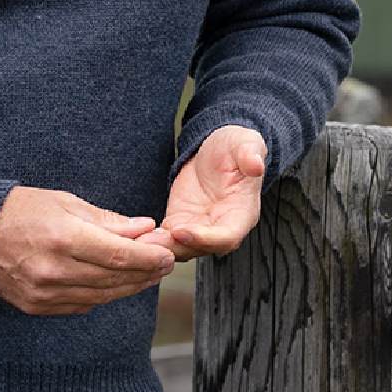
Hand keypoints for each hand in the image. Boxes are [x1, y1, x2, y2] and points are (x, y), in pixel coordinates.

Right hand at [0, 185, 175, 315]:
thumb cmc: (22, 209)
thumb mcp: (66, 203)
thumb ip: (107, 220)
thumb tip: (145, 228)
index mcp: (64, 238)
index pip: (119, 255)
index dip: (149, 257)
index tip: (168, 253)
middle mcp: (55, 270)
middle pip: (115, 279)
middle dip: (145, 272)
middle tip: (165, 263)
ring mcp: (45, 293)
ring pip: (102, 296)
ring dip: (129, 286)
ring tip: (147, 273)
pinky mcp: (37, 307)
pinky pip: (82, 305)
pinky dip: (103, 295)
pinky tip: (115, 284)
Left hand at [136, 125, 266, 261]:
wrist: (216, 149)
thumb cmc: (235, 147)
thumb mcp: (245, 143)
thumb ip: (250, 153)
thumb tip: (256, 164)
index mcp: (242, 214)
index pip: (226, 237)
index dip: (205, 238)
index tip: (181, 230)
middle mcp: (221, 227)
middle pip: (200, 249)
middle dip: (176, 247)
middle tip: (152, 242)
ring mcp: (200, 228)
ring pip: (181, 248)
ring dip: (161, 247)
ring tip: (139, 241)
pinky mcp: (180, 223)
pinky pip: (167, 239)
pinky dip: (153, 240)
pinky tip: (135, 236)